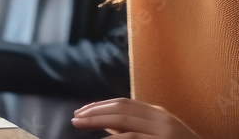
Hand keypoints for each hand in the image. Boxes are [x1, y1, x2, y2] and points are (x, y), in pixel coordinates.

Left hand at [71, 98, 198, 137]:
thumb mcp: (156, 136)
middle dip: (95, 111)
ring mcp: (162, 129)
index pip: (123, 104)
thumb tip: (107, 128)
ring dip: (98, 120)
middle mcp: (160, 117)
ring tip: (80, 124)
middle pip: (121, 108)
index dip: (100, 106)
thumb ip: (133, 130)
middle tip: (75, 117)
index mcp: (157, 113)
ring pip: (124, 119)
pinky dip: (116, 138)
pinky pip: (134, 137)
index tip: (82, 112)